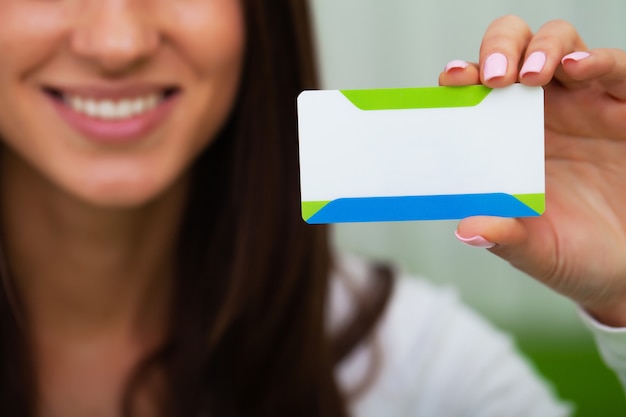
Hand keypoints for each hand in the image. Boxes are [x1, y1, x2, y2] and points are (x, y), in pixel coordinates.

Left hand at [439, 15, 625, 325]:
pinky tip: (578, 68)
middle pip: (514, 50)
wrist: (624, 269)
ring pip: (559, 45)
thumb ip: (504, 238)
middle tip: (495, 77)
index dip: (463, 77)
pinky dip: (597, 60)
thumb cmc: (573, 253)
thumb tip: (467, 229)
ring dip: (542, 49)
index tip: (452, 81)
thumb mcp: (535, 250)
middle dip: (500, 48)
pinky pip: (615, 69)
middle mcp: (540, 113)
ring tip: (531, 76)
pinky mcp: (624, 107)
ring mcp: (584, 105)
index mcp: (505, 139)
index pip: (478, 91)